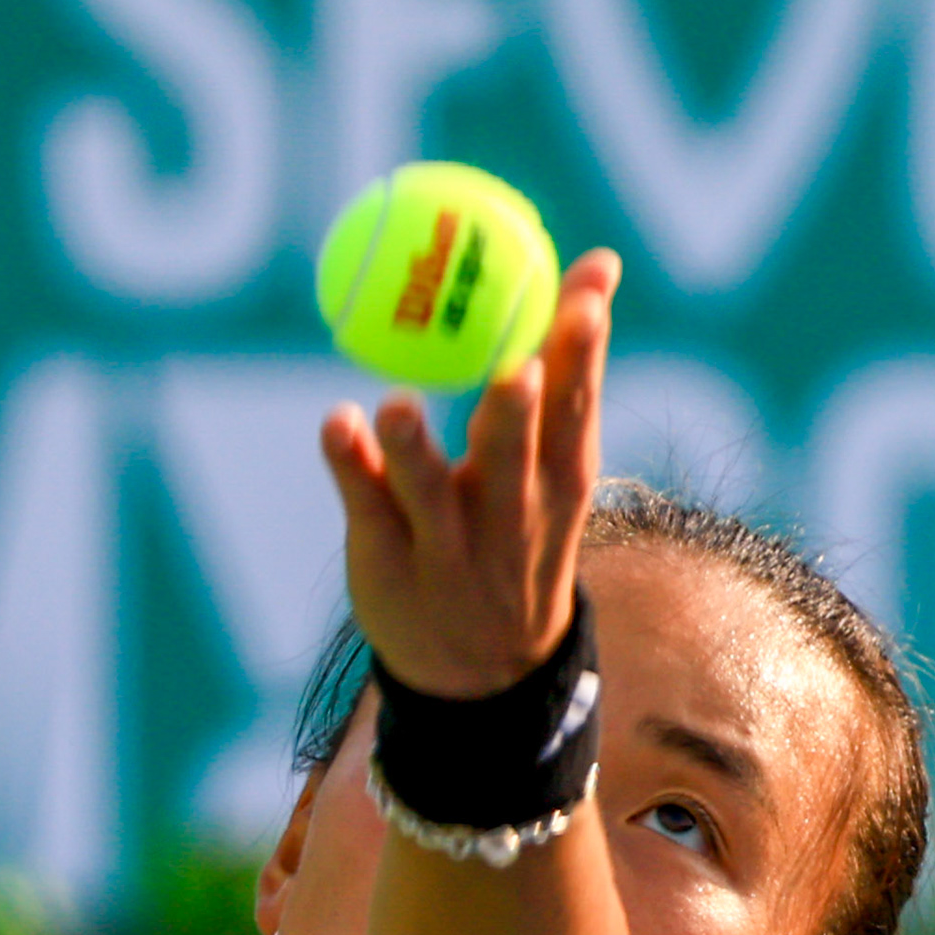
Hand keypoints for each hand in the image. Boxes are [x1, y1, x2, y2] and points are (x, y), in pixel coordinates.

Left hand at [320, 249, 620, 698]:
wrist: (484, 672)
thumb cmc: (518, 532)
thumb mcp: (556, 465)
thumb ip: (566, 371)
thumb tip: (599, 261)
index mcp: (558, 481)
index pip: (577, 409)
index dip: (585, 352)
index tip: (589, 290)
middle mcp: (507, 516)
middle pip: (513, 457)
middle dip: (517, 412)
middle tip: (517, 363)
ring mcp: (445, 546)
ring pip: (430, 494)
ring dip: (414, 450)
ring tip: (397, 404)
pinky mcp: (388, 561)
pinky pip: (367, 508)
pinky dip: (349, 465)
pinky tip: (336, 424)